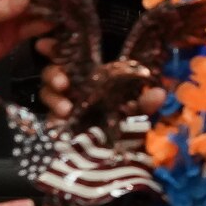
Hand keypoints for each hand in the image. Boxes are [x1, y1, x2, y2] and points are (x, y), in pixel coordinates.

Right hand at [31, 44, 163, 121]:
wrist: (117, 162)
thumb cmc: (127, 130)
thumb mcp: (137, 115)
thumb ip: (145, 104)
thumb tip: (159, 93)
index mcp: (93, 77)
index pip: (72, 57)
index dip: (56, 47)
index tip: (46, 43)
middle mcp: (75, 87)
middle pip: (54, 71)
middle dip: (53, 73)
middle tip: (62, 82)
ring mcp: (63, 105)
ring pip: (47, 92)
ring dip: (52, 96)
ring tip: (65, 108)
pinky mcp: (56, 126)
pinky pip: (47, 116)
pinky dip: (52, 116)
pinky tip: (61, 119)